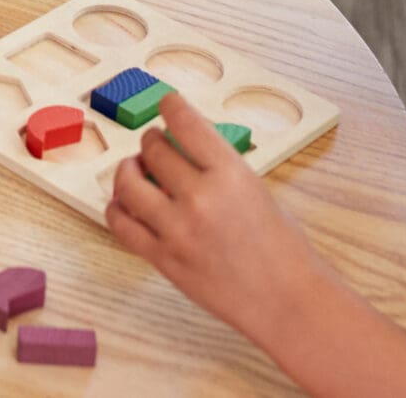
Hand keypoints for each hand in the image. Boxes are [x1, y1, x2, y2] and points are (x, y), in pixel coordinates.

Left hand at [106, 89, 320, 333]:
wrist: (287, 302)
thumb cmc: (283, 249)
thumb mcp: (256, 190)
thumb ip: (219, 168)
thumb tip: (186, 150)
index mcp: (230, 174)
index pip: (186, 122)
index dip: (171, 106)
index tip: (167, 104)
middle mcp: (200, 197)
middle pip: (154, 149)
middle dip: (152, 141)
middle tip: (154, 144)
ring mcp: (177, 230)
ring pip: (127, 183)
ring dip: (128, 169)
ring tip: (135, 170)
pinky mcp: (163, 259)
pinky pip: (122, 225)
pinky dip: (117, 208)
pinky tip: (125, 204)